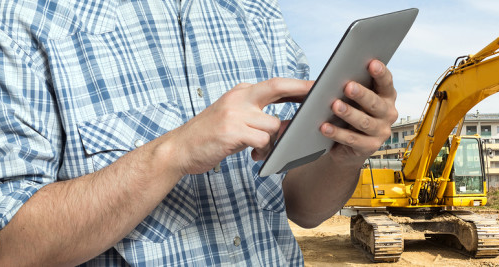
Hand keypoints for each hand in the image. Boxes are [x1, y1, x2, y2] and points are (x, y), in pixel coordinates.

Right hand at [167, 78, 311, 174]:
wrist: (179, 149)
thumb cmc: (210, 136)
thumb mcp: (234, 118)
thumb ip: (258, 116)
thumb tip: (287, 123)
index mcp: (240, 92)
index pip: (275, 84)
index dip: (297, 85)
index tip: (316, 87)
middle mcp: (238, 98)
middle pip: (277, 87)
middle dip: (301, 89)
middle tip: (319, 95)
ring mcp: (235, 113)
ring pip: (274, 125)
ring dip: (274, 141)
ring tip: (261, 150)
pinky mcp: (232, 131)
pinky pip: (263, 140)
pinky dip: (264, 150)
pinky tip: (254, 156)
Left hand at [319, 60, 398, 166]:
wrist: (348, 145)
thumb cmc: (351, 112)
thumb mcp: (354, 98)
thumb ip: (353, 85)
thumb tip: (338, 74)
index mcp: (386, 96)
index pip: (386, 82)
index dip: (380, 73)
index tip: (371, 63)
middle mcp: (388, 113)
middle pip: (375, 103)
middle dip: (362, 94)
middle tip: (348, 86)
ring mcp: (381, 132)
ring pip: (365, 122)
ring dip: (349, 114)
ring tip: (335, 106)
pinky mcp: (370, 147)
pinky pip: (352, 140)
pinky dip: (337, 133)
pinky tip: (325, 127)